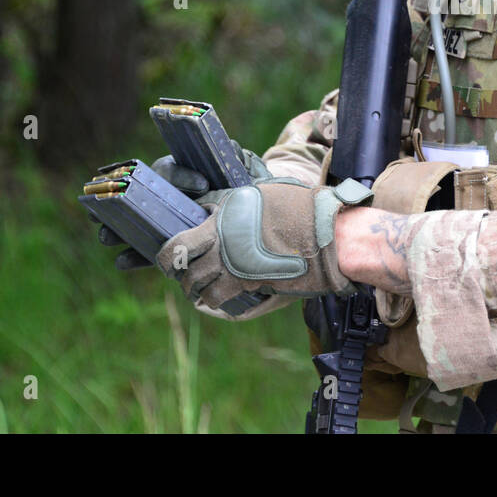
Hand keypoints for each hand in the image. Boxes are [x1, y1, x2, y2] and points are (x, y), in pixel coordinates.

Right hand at [93, 142, 272, 271]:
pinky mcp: (163, 245)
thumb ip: (234, 159)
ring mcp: (159, 221)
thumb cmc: (234, 189)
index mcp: (177, 175)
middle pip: (136, 196)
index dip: (183, 177)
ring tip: (107, 237)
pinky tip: (123, 262)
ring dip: (115, 230)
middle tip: (113, 205)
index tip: (202, 186)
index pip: (171, 172)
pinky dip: (131, 258)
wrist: (244, 218)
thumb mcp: (236, 172)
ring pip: (130, 224)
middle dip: (122, 202)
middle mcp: (162, 196)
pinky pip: (143, 252)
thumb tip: (233, 149)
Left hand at [154, 177, 373, 309]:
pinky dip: (214, 300)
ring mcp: (234, 266)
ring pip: (199, 287)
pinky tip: (217, 298)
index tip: (173, 256)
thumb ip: (233, 203)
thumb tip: (210, 208)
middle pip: (184, 267)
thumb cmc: (300, 209)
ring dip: (197, 289)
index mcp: (222, 220)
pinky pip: (218, 297)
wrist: (326, 234)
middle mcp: (223, 245)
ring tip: (200, 289)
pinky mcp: (249, 284)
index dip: (170, 255)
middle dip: (181, 274)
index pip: (180, 243)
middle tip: (184, 275)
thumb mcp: (261, 195)